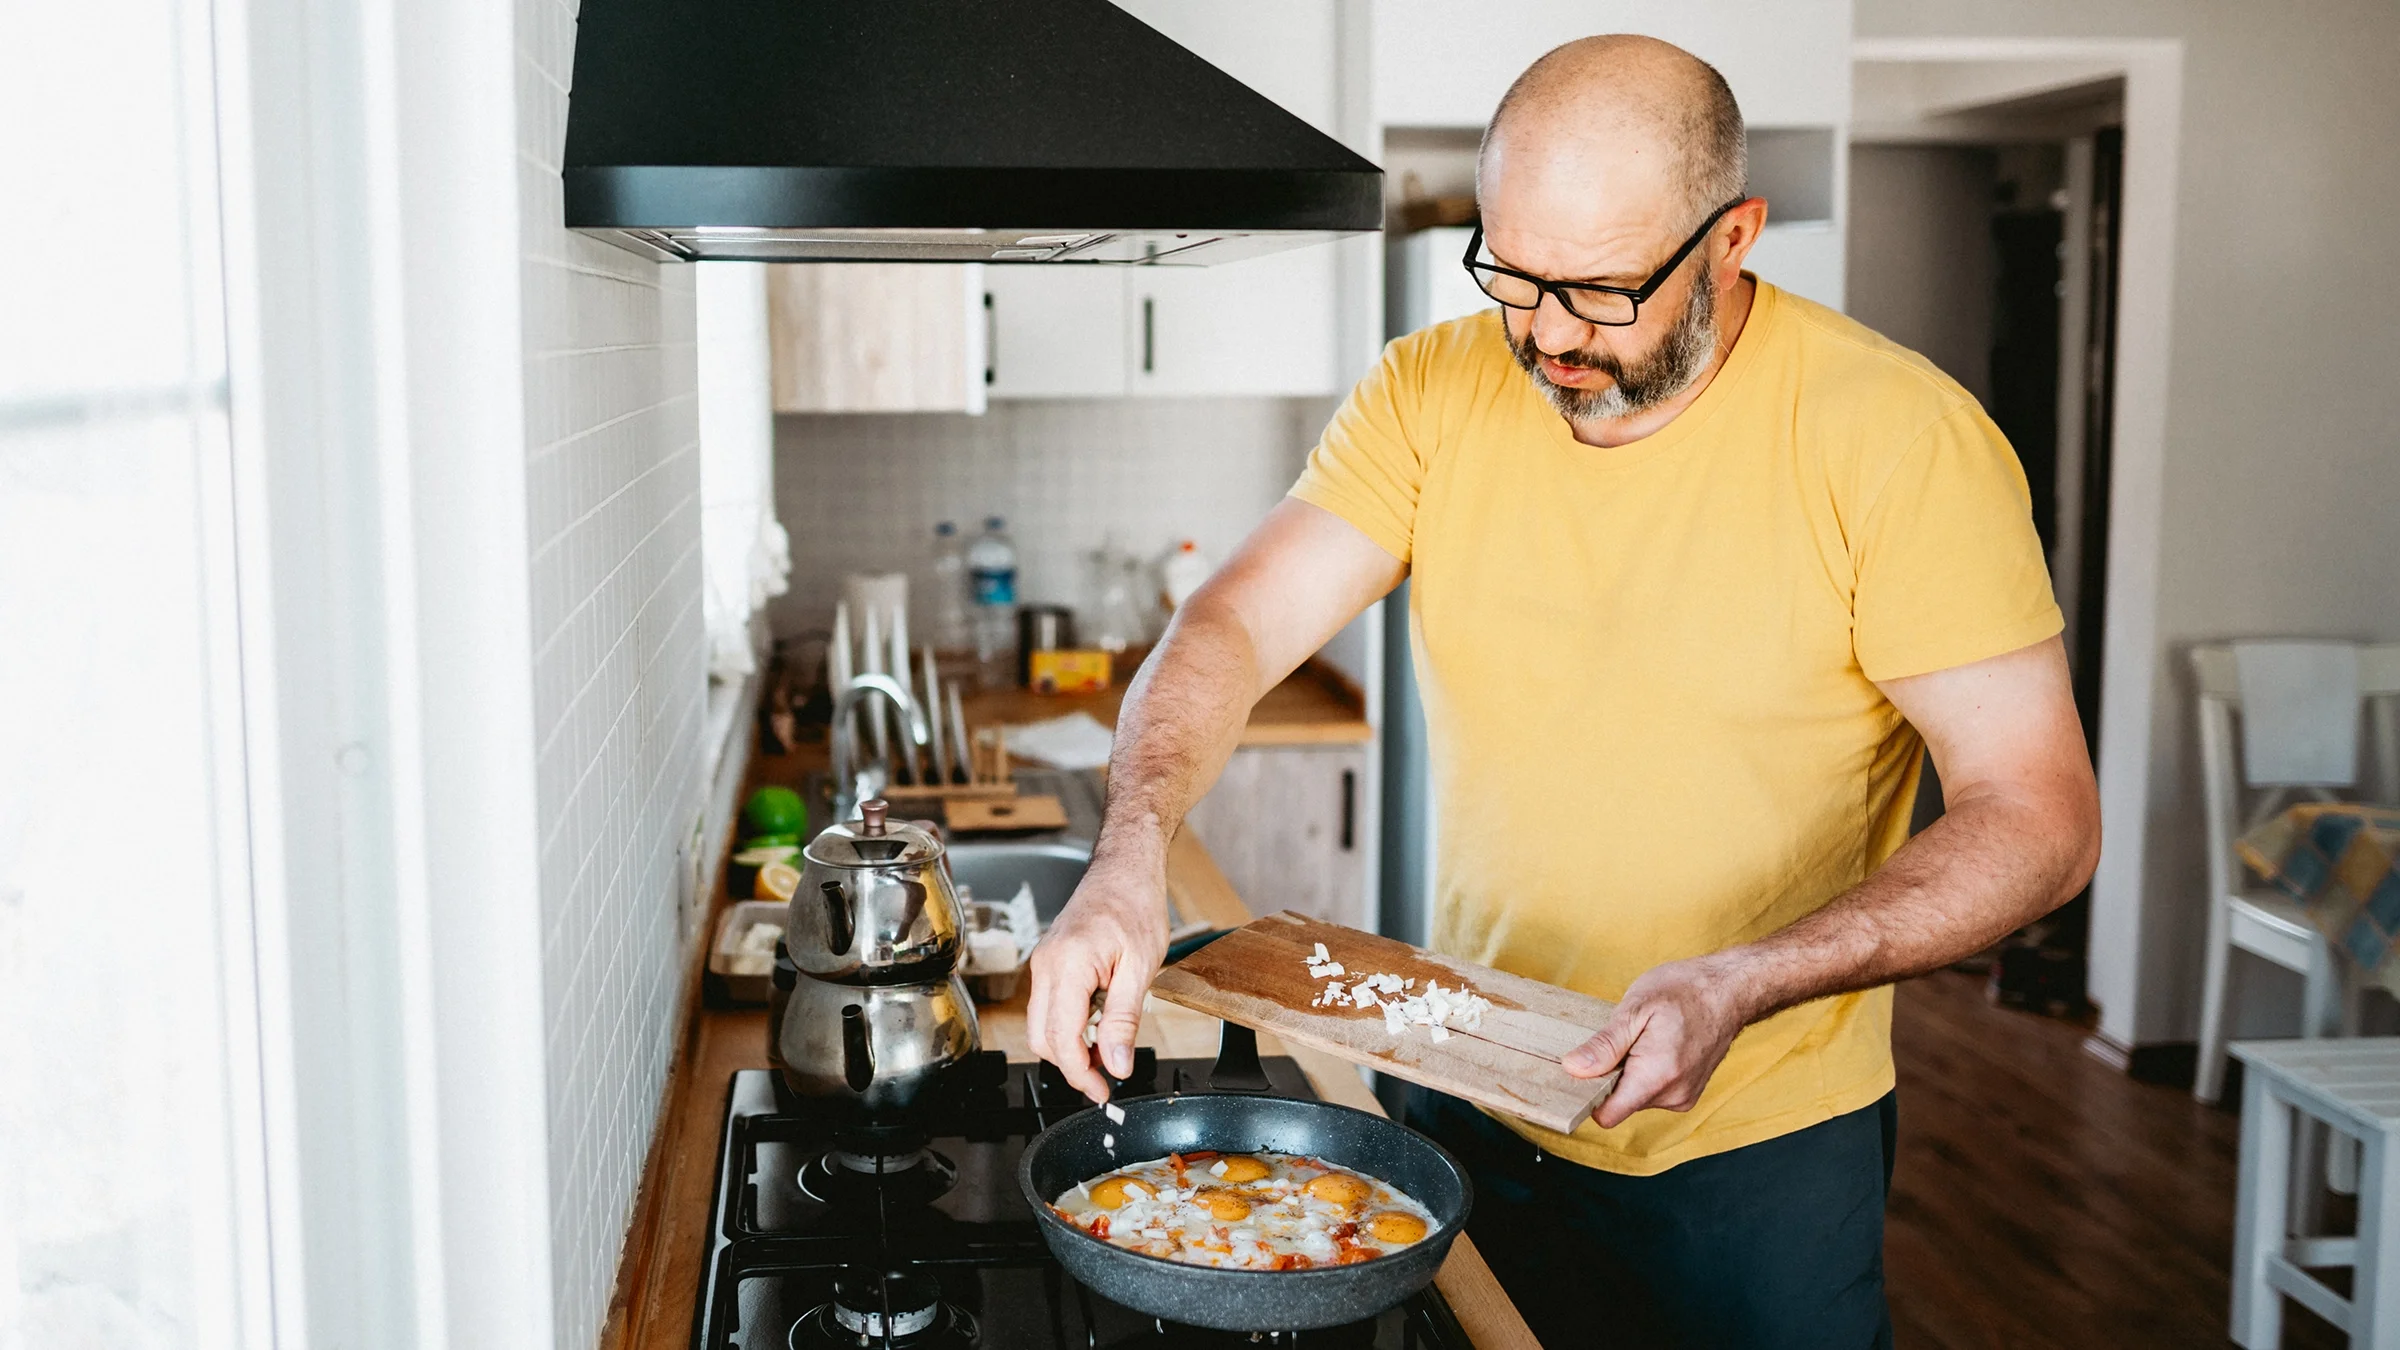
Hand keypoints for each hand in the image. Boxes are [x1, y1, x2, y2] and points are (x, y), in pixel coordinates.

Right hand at [1025, 846, 1170, 1103]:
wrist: (1125, 867)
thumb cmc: (1135, 904)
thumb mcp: (1140, 968)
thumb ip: (1124, 1020)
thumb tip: (1117, 1064)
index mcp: (1067, 966)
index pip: (1061, 1039)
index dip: (1081, 1074)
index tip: (1103, 1092)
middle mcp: (1045, 966)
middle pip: (1042, 1038)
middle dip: (1072, 1064)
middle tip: (1109, 1075)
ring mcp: (1043, 963)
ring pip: (1042, 1025)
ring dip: (1071, 1046)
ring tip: (1109, 1048)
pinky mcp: (1049, 962)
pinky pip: (1050, 1006)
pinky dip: (1070, 1024)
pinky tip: (1099, 1023)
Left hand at [1562, 954, 1752, 1129]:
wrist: (1730, 990)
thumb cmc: (1685, 990)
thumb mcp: (1635, 1008)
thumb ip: (1604, 1045)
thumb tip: (1574, 1068)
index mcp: (1656, 1076)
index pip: (1607, 1115)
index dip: (1588, 1094)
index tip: (1584, 1068)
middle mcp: (1673, 1095)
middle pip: (1620, 1104)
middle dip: (1612, 1075)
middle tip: (1623, 1039)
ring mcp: (1684, 1097)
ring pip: (1636, 1097)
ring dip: (1630, 1072)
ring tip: (1644, 1038)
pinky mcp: (1689, 1093)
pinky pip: (1653, 1092)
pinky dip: (1647, 1073)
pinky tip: (1657, 1045)